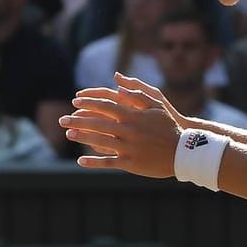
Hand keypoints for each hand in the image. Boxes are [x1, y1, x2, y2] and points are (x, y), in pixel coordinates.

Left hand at [60, 75, 182, 174]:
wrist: (184, 152)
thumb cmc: (170, 125)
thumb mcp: (157, 105)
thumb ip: (137, 93)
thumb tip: (118, 83)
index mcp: (133, 115)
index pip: (105, 106)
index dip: (88, 103)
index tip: (75, 101)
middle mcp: (128, 130)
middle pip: (97, 123)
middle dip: (77, 120)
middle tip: (62, 120)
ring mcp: (128, 148)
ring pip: (99, 142)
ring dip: (82, 138)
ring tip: (68, 134)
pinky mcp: (130, 163)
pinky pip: (108, 162)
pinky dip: (94, 162)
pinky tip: (81, 161)